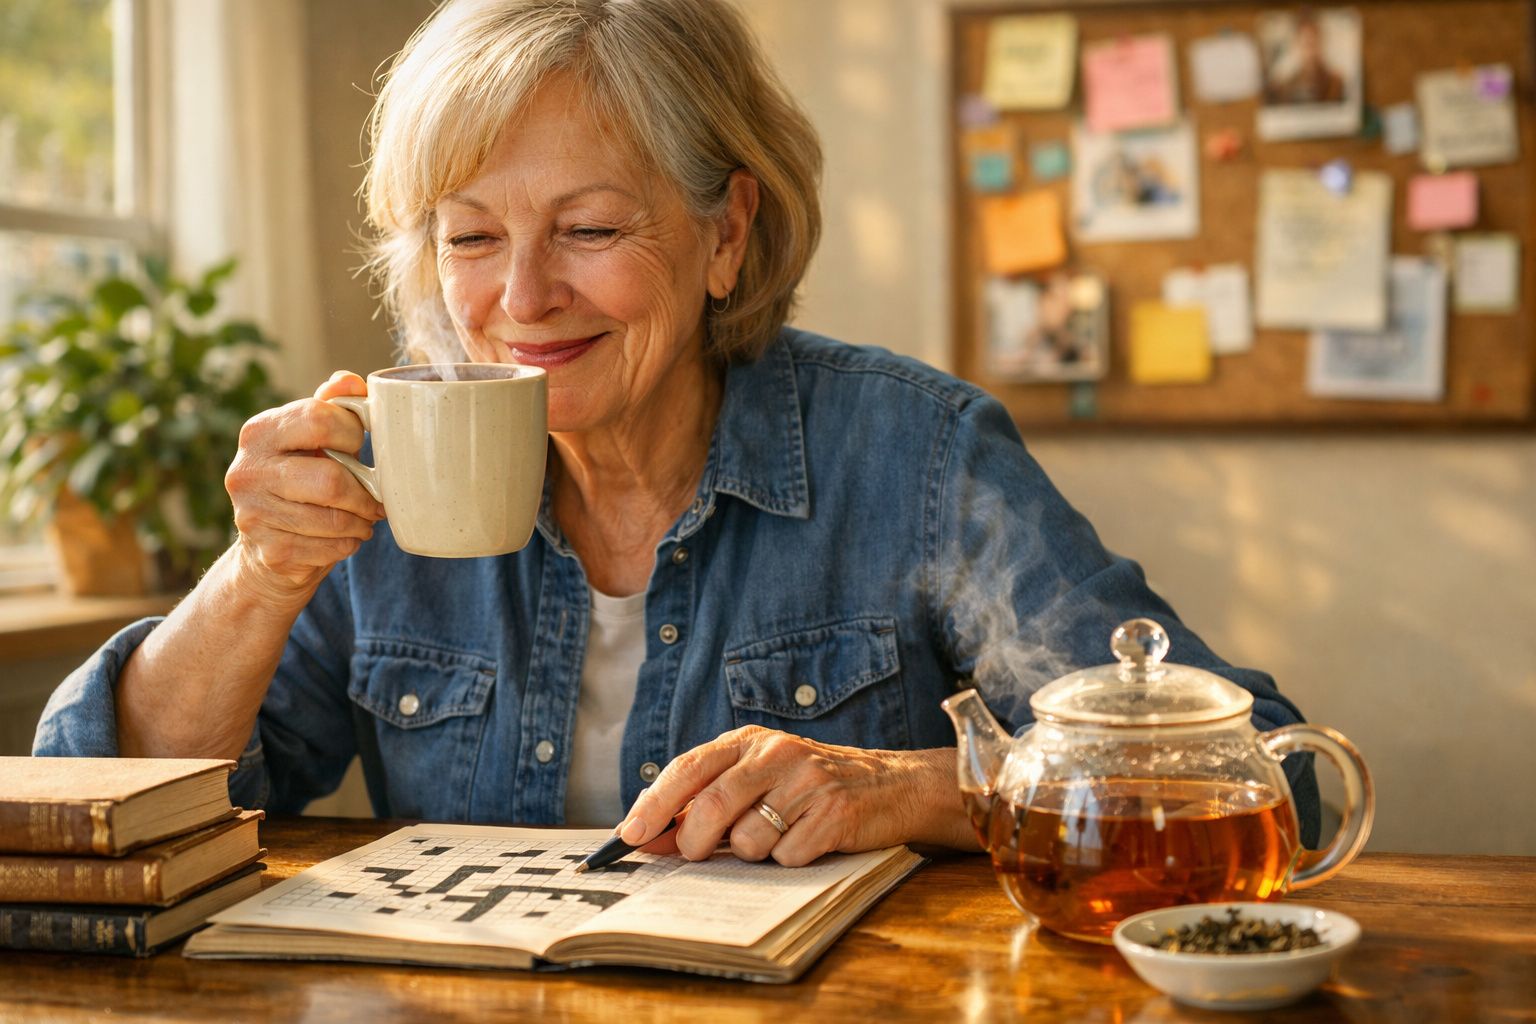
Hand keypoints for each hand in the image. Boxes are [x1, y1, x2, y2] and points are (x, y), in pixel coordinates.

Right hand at [224, 370, 385, 601]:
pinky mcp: (269, 552)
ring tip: (365, 519)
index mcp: (259, 433)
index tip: (360, 447)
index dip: (353, 433)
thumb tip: (352, 382)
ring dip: (361, 522)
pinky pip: (330, 547)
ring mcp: (253, 514)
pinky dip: (349, 544)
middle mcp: (247, 471)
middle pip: (330, 480)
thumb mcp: (313, 440)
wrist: (266, 547)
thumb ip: (331, 407)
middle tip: (378, 500)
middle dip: (365, 493)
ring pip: (335, 519)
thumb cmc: (301, 481)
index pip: (320, 419)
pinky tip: (346, 537)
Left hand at [615, 726, 975, 866]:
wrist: (892, 786)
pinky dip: (790, 861)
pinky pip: (788, 857)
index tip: (627, 837)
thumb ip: (705, 802)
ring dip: (753, 854)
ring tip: (778, 837)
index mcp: (749, 741)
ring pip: (748, 840)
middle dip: (695, 843)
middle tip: (698, 855)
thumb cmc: (810, 788)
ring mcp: (807, 781)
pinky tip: (808, 842)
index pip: (688, 768)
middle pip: (711, 806)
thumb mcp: (758, 780)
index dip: (653, 804)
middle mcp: (777, 753)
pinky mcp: (835, 813)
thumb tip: (649, 836)